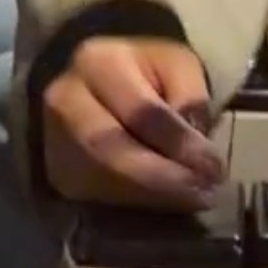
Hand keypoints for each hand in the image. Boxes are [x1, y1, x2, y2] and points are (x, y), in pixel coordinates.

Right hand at [42, 36, 224, 210]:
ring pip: (100, 178)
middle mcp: (65, 100)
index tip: (214, 169)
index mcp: (99, 63)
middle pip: (109, 150)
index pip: (140, 111)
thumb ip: (189, 98)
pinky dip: (133, 203)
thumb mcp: (175, 64)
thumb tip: (196, 151)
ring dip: (150, 196)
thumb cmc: (144, 69)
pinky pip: (94, 194)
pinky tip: (164, 204)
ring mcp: (54, 138)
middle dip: (160, 178)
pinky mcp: (57, 170)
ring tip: (191, 201)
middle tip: (203, 194)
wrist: (96, 78)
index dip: (178, 144)